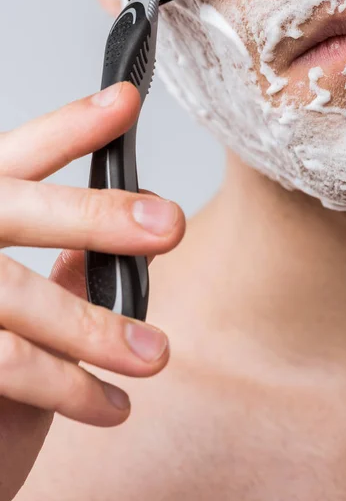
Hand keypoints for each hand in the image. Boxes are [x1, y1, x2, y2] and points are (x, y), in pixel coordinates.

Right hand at [0, 83, 184, 499]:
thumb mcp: (16, 298)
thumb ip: (59, 265)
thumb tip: (125, 234)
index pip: (13, 157)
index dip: (69, 127)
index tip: (126, 100)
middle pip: (14, 208)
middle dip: (95, 214)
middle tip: (169, 223)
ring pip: (18, 298)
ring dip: (98, 328)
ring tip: (157, 354)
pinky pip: (12, 366)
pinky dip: (72, 388)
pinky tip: (113, 406)